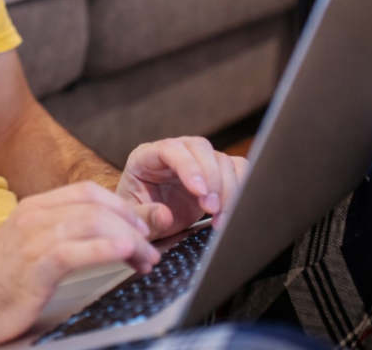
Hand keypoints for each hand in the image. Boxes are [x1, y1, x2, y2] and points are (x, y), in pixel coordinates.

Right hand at [0, 182, 160, 348]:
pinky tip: (124, 252)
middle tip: (150, 247)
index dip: (122, 205)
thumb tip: (108, 234)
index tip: (142, 227)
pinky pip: (74, 249)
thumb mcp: (33, 249)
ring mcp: (31, 239)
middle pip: (95, 204)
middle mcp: (33, 216)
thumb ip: (67, 236)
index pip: (88, 191)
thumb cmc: (0, 283)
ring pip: (92, 222)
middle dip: (132, 223)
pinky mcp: (33, 266)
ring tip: (146, 259)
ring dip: (129, 239)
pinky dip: (104, 248)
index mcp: (34, 207)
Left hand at [115, 137, 248, 239]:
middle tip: (211, 208)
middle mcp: (173, 153)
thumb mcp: (131, 219)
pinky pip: (236, 169)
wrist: (146, 223)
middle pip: (200, 148)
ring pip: (221, 159)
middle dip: (211, 178)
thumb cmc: (135, 216)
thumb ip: (143, 217)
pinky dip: (240, 189)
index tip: (200, 191)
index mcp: (146, 156)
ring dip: (227, 188)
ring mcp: (196, 162)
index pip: (171, 149)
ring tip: (219, 216)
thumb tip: (165, 215)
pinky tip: (229, 211)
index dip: (188, 167)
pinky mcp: (214, 174)